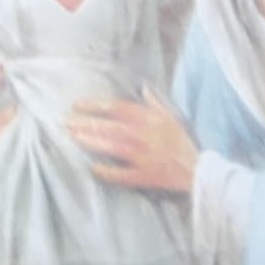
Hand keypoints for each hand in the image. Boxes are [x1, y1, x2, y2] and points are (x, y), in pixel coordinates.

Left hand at [68, 94, 200, 197]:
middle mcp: (145, 136)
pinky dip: (109, 172)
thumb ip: (154, 103)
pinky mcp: (146, 176)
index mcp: (149, 119)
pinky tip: (94, 169)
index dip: (96, 105)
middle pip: (111, 127)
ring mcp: (144, 156)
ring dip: (93, 142)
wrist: (197, 170)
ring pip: (113, 147)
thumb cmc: (182, 142)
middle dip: (87, 123)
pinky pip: (123, 174)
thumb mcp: (170, 117)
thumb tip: (143, 88)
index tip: (77, 105)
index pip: (118, 108)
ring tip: (74, 138)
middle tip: (67, 123)